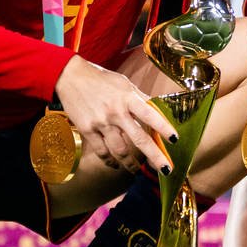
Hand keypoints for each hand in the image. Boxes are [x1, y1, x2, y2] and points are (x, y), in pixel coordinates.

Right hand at [53, 56, 175, 175]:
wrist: (71, 77)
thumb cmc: (101, 79)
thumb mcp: (124, 84)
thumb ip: (140, 98)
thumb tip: (156, 110)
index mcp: (127, 97)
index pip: (150, 114)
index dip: (164, 127)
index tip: (175, 139)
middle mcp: (116, 111)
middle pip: (138, 139)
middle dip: (154, 156)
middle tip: (166, 169)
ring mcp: (101, 122)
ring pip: (120, 150)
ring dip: (131, 163)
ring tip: (136, 169)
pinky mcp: (87, 130)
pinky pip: (102, 152)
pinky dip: (111, 161)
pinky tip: (116, 164)